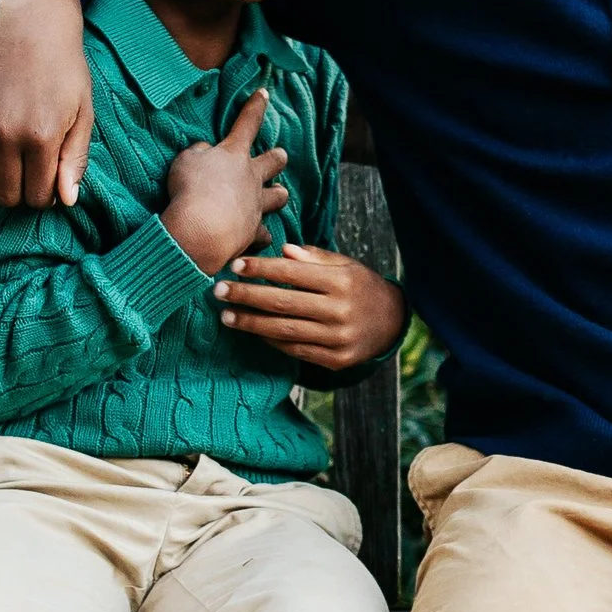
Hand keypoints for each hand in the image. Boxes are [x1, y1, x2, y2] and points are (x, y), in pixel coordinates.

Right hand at [0, 0, 94, 211]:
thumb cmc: (66, 73)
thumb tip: (67, 201)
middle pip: (4, 195)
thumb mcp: (83, 115)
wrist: (34, 28)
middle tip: (30, 174)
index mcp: (41, 137)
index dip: (46, 197)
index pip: (37, 197)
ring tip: (7, 165)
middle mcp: (6, 133)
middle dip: (20, 193)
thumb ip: (75, 160)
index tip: (50, 182)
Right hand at [162, 92, 290, 273]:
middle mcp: (251, 178)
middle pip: (275, 161)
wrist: (201, 231)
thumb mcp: (185, 161)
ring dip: (277, 194)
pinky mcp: (254, 232)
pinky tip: (255, 237)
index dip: (255, 106)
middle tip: (276, 158)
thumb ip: (198, 152)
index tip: (264, 93)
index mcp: (234, 155)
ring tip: (273, 196)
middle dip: (277, 158)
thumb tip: (206, 150)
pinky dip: (260, 235)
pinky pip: (265, 234)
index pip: (247, 123)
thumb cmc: (190, 190)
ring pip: (279, 196)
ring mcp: (256, 206)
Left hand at [217, 245, 407, 376]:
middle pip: (283, 302)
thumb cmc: (361, 287)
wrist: (393, 323)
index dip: (261, 269)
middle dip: (247, 296)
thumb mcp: (345, 265)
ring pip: (284, 330)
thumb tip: (282, 251)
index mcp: (342, 281)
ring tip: (226, 316)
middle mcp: (340, 310)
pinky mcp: (335, 360)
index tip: (235, 265)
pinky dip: (271, 341)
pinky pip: (295, 350)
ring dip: (251, 323)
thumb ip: (313, 258)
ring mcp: (338, 338)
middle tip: (218, 291)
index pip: (293, 272)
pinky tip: (252, 331)